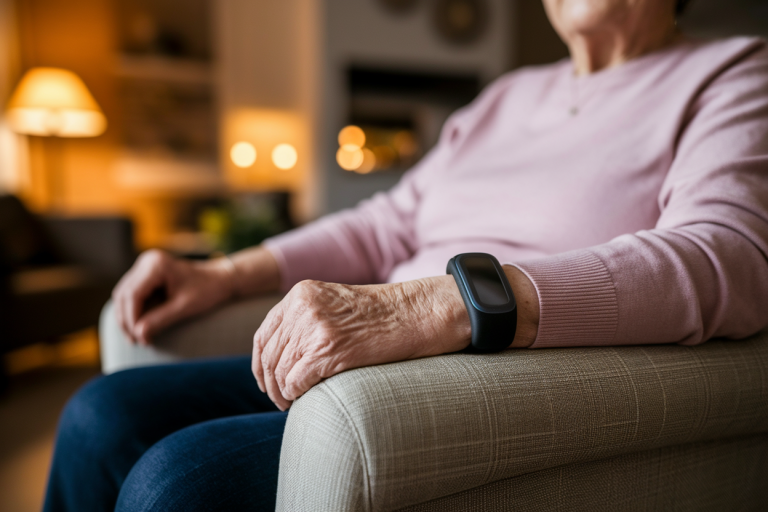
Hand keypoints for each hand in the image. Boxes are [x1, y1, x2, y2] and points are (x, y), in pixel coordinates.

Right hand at [112, 250, 238, 344]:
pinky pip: (130, 294)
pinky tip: (137, 327)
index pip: (133, 295)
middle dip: (126, 320)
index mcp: (156, 265)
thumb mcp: (185, 307)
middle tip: (135, 342)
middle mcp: (147, 261)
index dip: (132, 319)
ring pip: (123, 294)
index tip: (139, 339)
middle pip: (124, 294)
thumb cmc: (207, 290)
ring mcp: (145, 266)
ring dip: (126, 317)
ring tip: (135, 338)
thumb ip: (161, 319)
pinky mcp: (146, 274)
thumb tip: (139, 335)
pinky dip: (131, 311)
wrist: (220, 279)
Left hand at [253, 266, 538, 409]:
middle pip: (269, 356)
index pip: (264, 334)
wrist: (417, 313)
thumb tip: (279, 358)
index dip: (261, 363)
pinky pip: (295, 382)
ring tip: (292, 403)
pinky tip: (304, 400)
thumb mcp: (336, 306)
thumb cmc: (383, 315)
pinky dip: (296, 395)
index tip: (267, 381)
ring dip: (282, 393)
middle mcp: (303, 307)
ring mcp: (315, 327)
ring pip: (280, 372)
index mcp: (301, 294)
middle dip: (271, 383)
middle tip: (281, 400)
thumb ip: (306, 321)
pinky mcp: (329, 350)